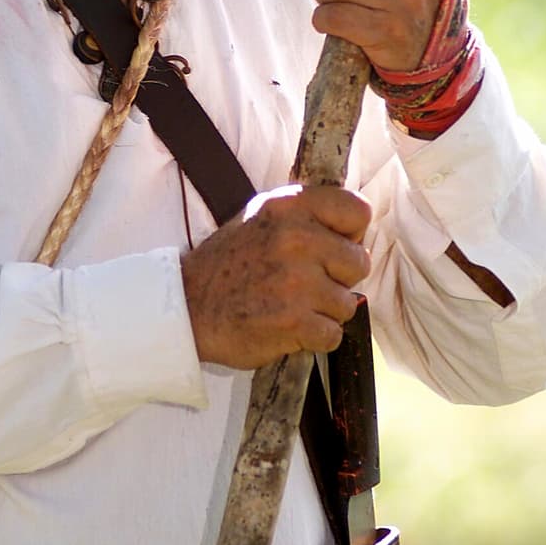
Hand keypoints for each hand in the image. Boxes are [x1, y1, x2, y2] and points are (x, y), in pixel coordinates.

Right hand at [180, 183, 370, 369]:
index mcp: (290, 206)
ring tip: (291, 306)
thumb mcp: (262, 217)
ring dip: (324, 311)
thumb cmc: (227, 263)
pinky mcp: (295, 321)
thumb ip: (306, 216)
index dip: (350, 234)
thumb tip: (355, 231)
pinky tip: (290, 327)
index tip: (331, 248)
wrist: (186, 307)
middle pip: (359, 262)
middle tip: (304, 284)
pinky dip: (314, 338)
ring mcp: (297, 282)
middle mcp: (297, 238)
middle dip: (338, 278)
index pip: (357, 210)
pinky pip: (333, 334)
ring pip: (347, 303)